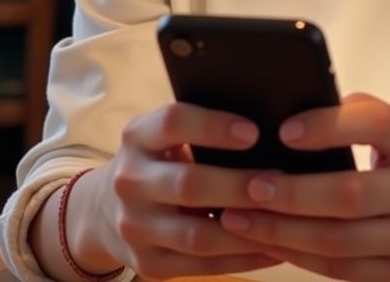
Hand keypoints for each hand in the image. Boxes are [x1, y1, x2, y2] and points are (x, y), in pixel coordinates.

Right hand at [85, 102, 283, 281]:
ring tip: (286, 220)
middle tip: (280, 181)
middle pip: (188, 184)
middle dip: (238, 186)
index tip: (254, 132)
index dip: (212, 126)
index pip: (172, 123)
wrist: (103, 208)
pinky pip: (201, 266)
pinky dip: (241, 258)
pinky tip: (275, 249)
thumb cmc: (160, 157)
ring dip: (246, 230)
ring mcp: (134, 227)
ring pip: (197, 235)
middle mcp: (129, 181)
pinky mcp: (147, 264)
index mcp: (137, 136)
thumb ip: (201, 127)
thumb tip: (272, 124)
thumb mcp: (164, 134)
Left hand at [218, 93, 389, 281]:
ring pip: (338, 242)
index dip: (328, 125)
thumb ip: (359, 118)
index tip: (284, 129)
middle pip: (349, 196)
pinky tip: (271, 242)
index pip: (374, 124)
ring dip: (282, 231)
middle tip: (247, 184)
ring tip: (240, 217)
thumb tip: (292, 116)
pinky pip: (342, 272)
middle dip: (291, 193)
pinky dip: (300, 257)